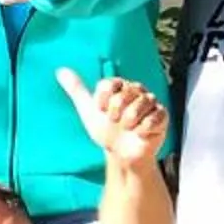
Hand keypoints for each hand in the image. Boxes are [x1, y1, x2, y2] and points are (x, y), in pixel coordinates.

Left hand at [54, 68, 170, 165]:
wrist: (120, 153)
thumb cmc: (105, 130)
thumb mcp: (88, 110)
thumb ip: (76, 89)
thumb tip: (61, 70)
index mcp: (120, 86)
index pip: (109, 84)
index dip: (103, 100)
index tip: (101, 111)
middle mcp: (136, 91)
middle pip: (125, 94)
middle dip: (115, 112)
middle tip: (115, 121)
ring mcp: (151, 103)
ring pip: (141, 104)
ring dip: (129, 121)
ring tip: (127, 128)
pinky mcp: (162, 116)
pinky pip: (155, 117)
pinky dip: (143, 128)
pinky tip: (139, 133)